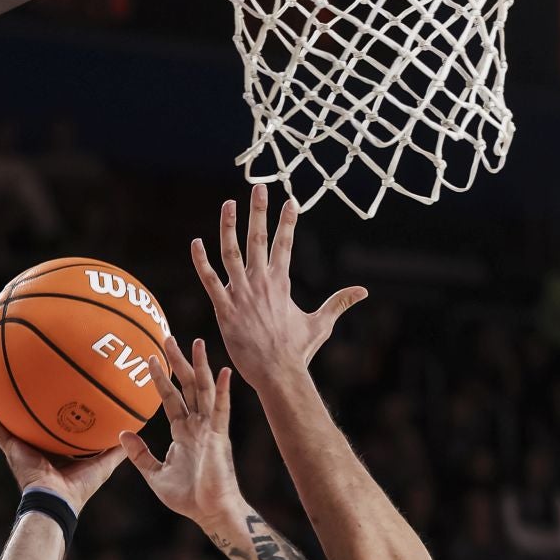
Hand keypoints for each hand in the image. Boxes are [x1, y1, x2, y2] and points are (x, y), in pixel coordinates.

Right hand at [0, 392, 126, 512]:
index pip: (55, 425)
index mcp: (56, 450)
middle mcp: (36, 445)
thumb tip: (135, 430)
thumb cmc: (79, 487)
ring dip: (0, 400)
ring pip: (8, 418)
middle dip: (27, 400)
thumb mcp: (104, 463)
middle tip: (25, 376)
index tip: (58, 390)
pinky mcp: (10, 448)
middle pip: (30, 418)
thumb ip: (117, 448)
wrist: (57, 501)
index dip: (57, 410)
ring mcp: (21, 446)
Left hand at [120, 337, 238, 527]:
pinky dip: (223, 390)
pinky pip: (221, 409)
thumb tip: (122, 434)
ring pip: (204, 390)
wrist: (210, 513)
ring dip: (200, 366)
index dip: (161, 379)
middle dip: (178, 362)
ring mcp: (210, 429)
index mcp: (184, 432)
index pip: (172, 398)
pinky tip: (224, 371)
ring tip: (195, 342)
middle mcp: (198, 425)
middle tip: (167, 337)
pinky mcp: (219, 437)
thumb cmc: (188, 497)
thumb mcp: (155, 474)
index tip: (150, 358)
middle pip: (188, 386)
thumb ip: (140, 454)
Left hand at [191, 184, 366, 390]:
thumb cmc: (297, 351)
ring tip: (228, 204)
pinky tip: (196, 243)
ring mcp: (242, 294)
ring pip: (231, 252)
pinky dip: (201, 261)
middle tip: (259, 186)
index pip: (284, 244)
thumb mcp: (321, 324)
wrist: (278, 373)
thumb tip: (364, 291)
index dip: (287, 222)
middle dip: (259, 211)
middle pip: (258, 239)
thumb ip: (339, 303)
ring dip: (229, 226)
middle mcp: (261, 283)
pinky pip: (210, 280)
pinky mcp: (225, 309)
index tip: (289, 201)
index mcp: (281, 284)